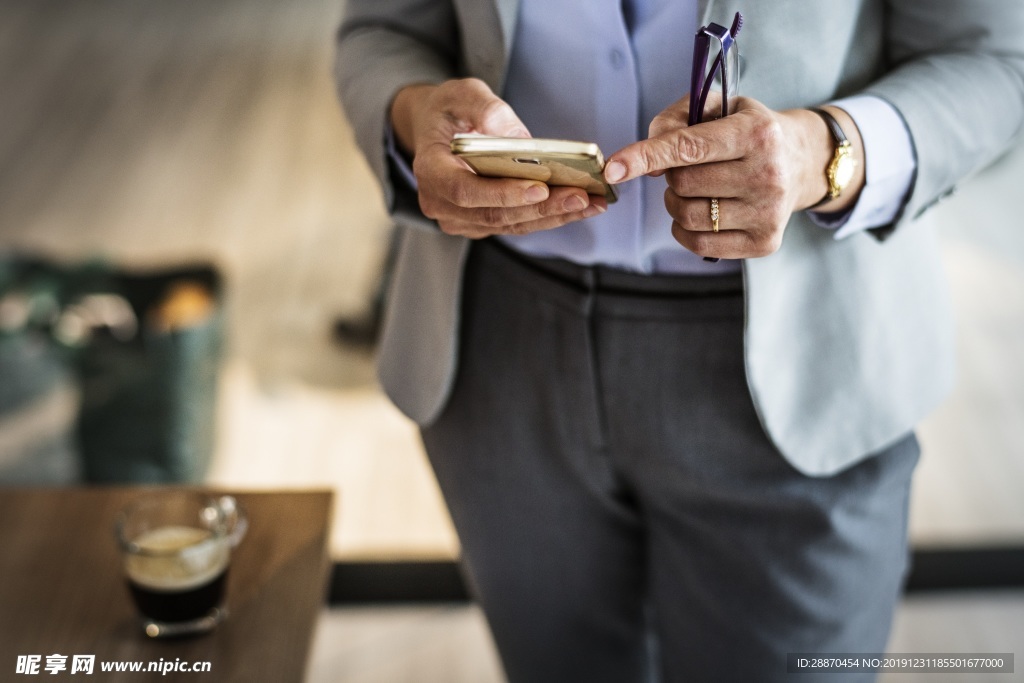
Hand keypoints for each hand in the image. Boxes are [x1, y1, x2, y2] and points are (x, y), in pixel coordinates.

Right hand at [390, 78, 606, 237]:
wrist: (436, 130)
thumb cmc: (448, 110)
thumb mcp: (461, 93)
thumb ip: (485, 108)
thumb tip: (518, 137)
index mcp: (430, 170)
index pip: (464, 190)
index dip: (502, 193)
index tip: (540, 188)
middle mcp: (440, 203)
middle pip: (494, 214)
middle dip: (541, 208)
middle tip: (581, 196)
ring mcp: (460, 219)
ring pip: (510, 225)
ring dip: (553, 216)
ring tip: (591, 203)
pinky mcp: (480, 224)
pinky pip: (517, 224)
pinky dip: (549, 217)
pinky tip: (580, 206)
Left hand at [604, 95, 863, 259]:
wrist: (802, 161)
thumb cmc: (746, 131)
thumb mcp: (718, 107)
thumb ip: (674, 121)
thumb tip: (648, 164)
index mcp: (755, 133)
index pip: (688, 147)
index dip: (644, 157)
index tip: (612, 168)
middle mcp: (767, 174)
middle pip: (682, 184)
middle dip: (671, 175)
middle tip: (688, 167)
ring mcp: (768, 212)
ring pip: (687, 216)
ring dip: (675, 203)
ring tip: (695, 189)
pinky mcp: (765, 242)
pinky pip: (699, 243)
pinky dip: (685, 230)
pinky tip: (700, 212)